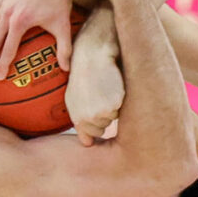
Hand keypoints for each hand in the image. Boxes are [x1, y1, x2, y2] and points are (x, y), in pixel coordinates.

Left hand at [67, 30, 124, 146]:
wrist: (93, 52)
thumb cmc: (86, 72)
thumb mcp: (76, 97)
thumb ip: (81, 121)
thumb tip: (87, 144)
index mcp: (75, 116)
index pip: (90, 135)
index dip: (96, 121)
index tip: (95, 106)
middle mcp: (85, 117)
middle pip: (103, 128)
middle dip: (105, 114)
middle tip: (100, 94)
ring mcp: (99, 112)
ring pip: (114, 119)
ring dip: (113, 106)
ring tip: (105, 88)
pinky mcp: (113, 104)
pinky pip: (122, 109)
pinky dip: (120, 99)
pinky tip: (113, 86)